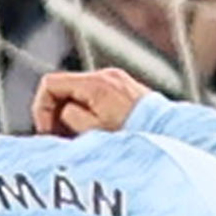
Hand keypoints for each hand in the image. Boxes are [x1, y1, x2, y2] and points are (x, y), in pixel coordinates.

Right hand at [34, 68, 150, 136]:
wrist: (174, 133)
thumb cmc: (137, 135)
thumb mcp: (94, 130)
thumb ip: (69, 116)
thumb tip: (62, 112)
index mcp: (96, 83)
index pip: (50, 84)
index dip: (41, 108)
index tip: (48, 131)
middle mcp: (108, 76)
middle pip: (65, 89)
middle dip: (58, 114)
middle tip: (63, 139)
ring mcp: (119, 81)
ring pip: (80, 95)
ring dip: (74, 115)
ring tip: (83, 139)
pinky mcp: (128, 90)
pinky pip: (97, 98)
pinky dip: (91, 113)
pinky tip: (99, 133)